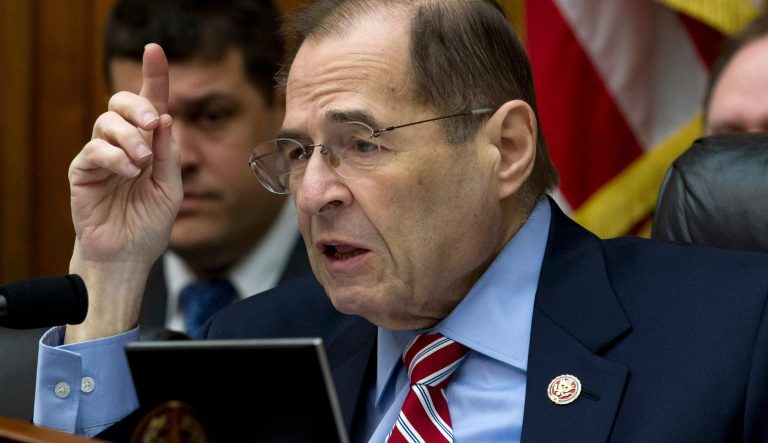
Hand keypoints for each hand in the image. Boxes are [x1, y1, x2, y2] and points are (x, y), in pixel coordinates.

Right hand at [65, 44, 181, 341]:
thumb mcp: (171, 186)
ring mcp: (101, 155)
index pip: (150, 103)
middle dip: (137, 105)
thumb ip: (168, 153)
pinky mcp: (84, 171)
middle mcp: (123, 144)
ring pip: (106, 122)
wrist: (129, 254)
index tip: (155, 49)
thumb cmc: (150, 222)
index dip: (153, 75)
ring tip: (142, 163)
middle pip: (121, 102)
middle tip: (151, 123)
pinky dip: (115, 157)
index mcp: (148, 144)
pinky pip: (94, 149)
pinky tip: (129, 171)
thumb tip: (164, 116)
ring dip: (129, 137)